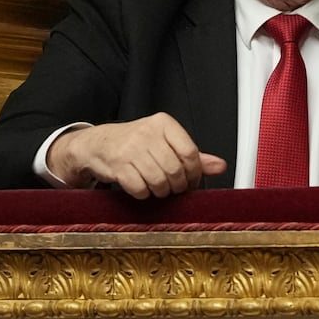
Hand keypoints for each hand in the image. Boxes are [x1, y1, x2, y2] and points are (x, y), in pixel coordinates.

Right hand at [47, 112, 225, 197]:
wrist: (98, 143)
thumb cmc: (136, 143)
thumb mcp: (166, 142)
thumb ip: (193, 155)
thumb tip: (219, 166)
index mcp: (163, 123)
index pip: (190, 152)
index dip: (195, 172)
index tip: (192, 180)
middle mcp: (147, 133)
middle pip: (175, 169)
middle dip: (178, 185)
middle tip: (175, 188)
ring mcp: (130, 149)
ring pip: (159, 181)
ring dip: (162, 191)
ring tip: (160, 188)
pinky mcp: (117, 166)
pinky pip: (140, 188)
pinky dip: (144, 194)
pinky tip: (143, 188)